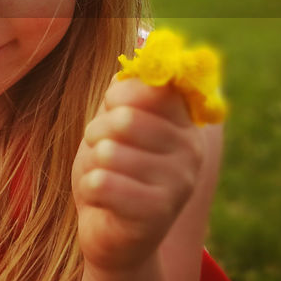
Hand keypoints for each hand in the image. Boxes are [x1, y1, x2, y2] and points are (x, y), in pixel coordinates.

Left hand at [72, 77, 202, 271]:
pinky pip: (102, 183)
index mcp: (184, 122)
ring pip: (109, 153)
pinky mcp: (158, 213)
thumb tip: (146, 48)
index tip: (115, 117)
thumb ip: (129, 89)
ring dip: (93, 166)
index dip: (116, 100)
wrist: (109, 232)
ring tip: (106, 179)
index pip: (148, 86)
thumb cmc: (110, 170)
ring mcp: (178, 183)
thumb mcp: (115, 123)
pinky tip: (104, 201)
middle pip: (124, 119)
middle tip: (104, 155)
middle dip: (97, 134)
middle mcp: (191, 149)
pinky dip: (90, 190)